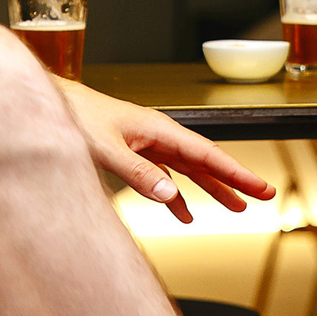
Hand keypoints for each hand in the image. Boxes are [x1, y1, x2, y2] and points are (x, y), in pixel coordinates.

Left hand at [55, 80, 274, 221]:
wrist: (53, 103)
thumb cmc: (76, 115)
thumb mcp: (106, 147)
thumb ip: (138, 172)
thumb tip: (171, 194)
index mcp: (158, 128)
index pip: (207, 153)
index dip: (237, 172)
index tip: (261, 186)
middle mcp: (158, 134)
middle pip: (205, 160)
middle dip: (234, 178)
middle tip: (263, 195)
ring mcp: (147, 142)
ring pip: (189, 168)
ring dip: (212, 187)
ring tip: (236, 207)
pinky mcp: (135, 152)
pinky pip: (166, 174)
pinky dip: (178, 194)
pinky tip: (185, 212)